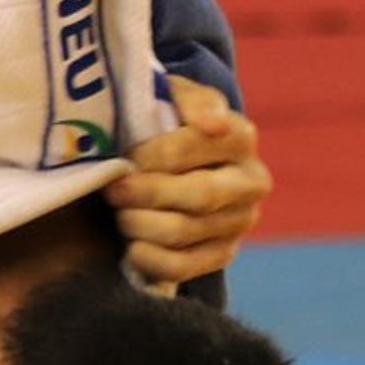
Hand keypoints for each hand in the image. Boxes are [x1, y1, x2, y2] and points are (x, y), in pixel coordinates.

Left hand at [107, 74, 269, 289]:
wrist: (169, 163)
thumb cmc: (165, 123)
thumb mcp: (173, 96)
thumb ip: (189, 99)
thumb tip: (212, 123)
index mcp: (241, 135)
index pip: (198, 144)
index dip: (154, 154)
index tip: (126, 156)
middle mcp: (251, 181)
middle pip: (199, 195)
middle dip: (146, 193)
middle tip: (113, 190)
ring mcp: (240, 222)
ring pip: (185, 232)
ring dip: (140, 224)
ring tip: (120, 213)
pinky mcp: (222, 254)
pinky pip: (183, 267)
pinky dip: (150, 259)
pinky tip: (132, 246)